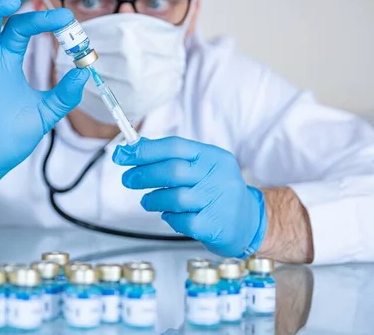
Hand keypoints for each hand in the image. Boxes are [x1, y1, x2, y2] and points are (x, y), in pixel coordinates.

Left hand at [112, 136, 266, 256]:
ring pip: (175, 198)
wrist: (250, 222)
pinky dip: (169, 218)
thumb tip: (132, 150)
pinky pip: (182, 221)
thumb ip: (172, 158)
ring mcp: (218, 202)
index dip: (146, 150)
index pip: (175, 147)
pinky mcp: (214, 226)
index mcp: (213, 157)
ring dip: (154, 199)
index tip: (123, 154)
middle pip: (173, 171)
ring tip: (148, 201)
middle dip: (144, 174)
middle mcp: (218, 176)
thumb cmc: (217, 192)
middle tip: (128, 179)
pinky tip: (170, 215)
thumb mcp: (202, 167)